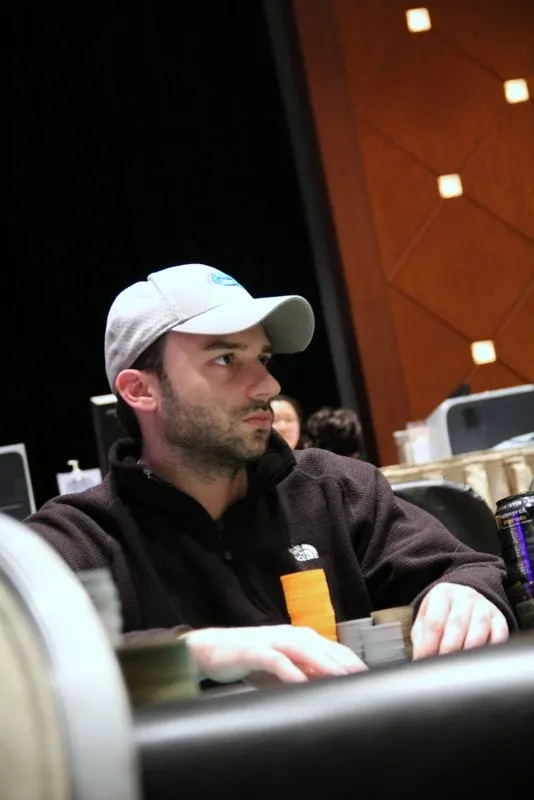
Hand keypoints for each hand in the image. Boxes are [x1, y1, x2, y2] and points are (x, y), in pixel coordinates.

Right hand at [184, 624, 366, 683]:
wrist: (210, 649)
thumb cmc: (249, 660)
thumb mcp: (282, 669)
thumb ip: (303, 674)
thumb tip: (327, 689)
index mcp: (298, 638)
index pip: (332, 648)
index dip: (351, 661)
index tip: (371, 677)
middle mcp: (288, 635)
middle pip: (323, 647)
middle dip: (345, 662)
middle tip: (364, 679)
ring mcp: (271, 641)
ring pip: (303, 649)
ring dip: (323, 662)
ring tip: (341, 677)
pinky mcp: (253, 651)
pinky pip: (275, 660)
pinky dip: (289, 670)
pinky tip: (300, 682)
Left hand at [411, 582, 508, 659]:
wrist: (463, 598)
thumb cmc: (441, 612)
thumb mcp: (425, 618)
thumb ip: (421, 638)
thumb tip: (420, 660)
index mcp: (441, 594)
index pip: (435, 620)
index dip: (429, 644)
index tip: (426, 660)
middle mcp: (464, 596)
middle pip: (457, 623)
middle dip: (449, 649)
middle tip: (443, 666)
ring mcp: (483, 606)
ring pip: (479, 627)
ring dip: (470, 649)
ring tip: (460, 666)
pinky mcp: (499, 618)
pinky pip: (499, 633)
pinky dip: (492, 647)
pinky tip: (481, 658)